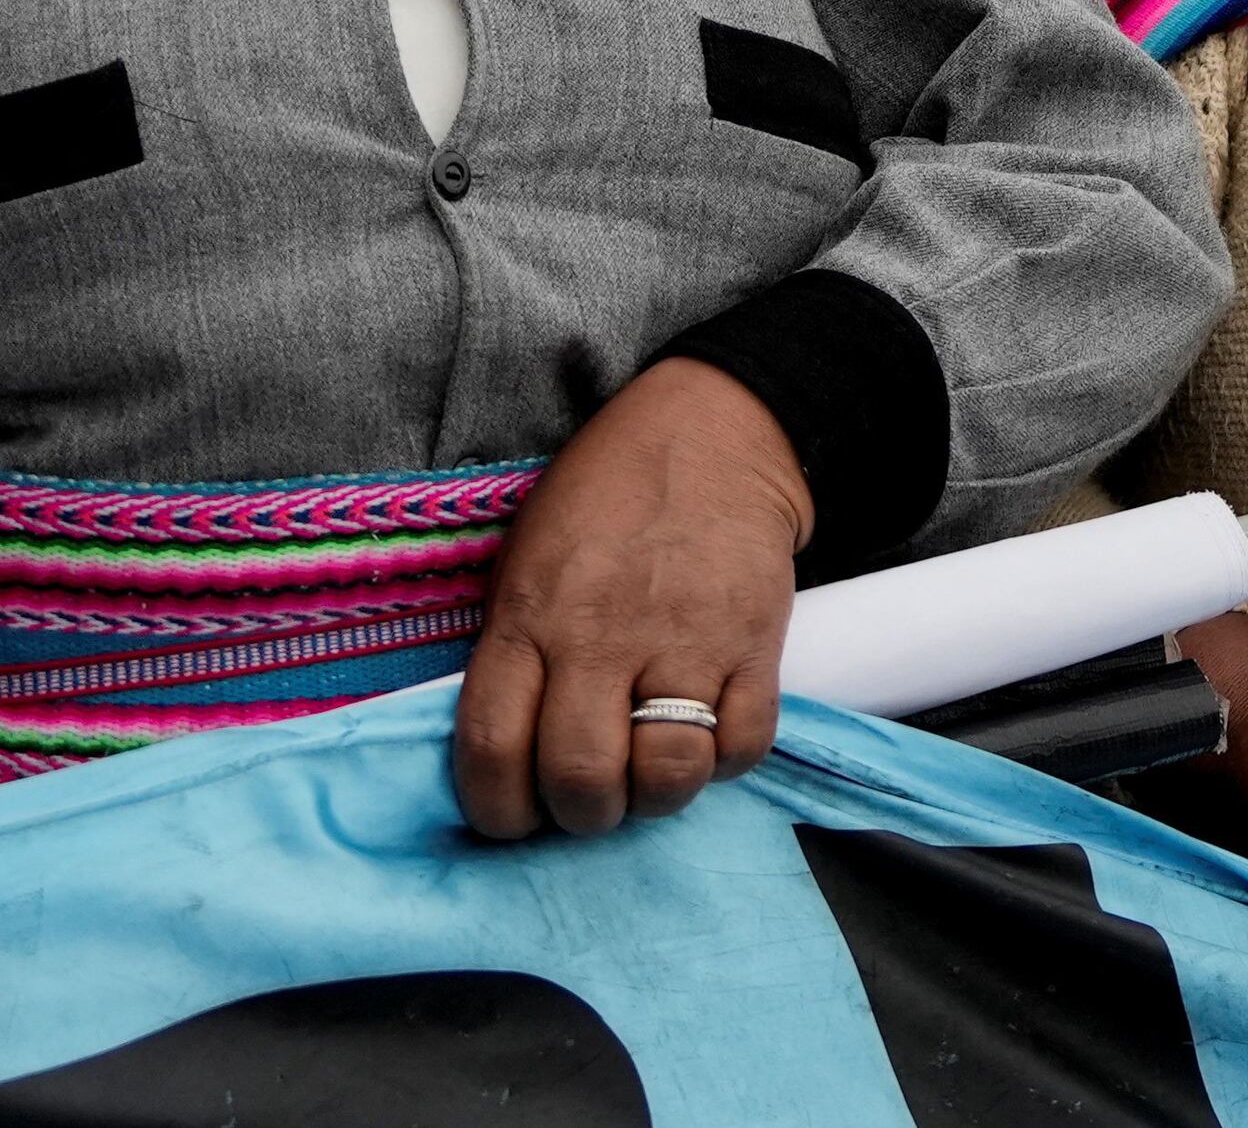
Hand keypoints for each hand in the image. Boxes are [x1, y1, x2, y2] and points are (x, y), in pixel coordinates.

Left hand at [455, 355, 806, 840]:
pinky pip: (745, 744)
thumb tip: (511, 758)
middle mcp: (603, 635)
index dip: (497, 809)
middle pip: (582, 778)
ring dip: (655, 795)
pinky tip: (708, 733)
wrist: (712, 431)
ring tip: (650, 771)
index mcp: (532, 616)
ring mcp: (686, 640)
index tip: (514, 815)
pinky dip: (726, 760)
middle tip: (590, 798)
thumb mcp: (525, 561)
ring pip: (669, 774)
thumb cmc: (603, 500)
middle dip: (581, 813)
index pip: (491, 747)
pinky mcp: (756, 641)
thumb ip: (513, 654)